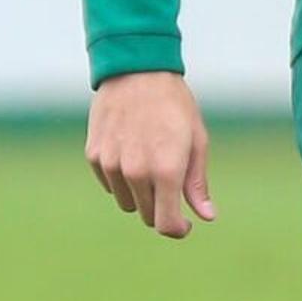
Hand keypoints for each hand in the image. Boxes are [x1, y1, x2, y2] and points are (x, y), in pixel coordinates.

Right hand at [87, 70, 215, 237]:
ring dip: (139, 193)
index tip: (184, 224)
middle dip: (160, 208)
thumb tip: (207, 216)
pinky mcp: (95, 156)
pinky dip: (120, 178)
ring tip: (149, 160)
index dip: (178, 230)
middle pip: (146, 216)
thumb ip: (197, 183)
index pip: (166, 224)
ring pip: (126, 202)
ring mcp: (112, 165)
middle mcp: (136, 172)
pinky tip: (131, 150)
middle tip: (170, 183)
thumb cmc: (174, 104)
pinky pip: (110, 184)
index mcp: (166, 171)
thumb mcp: (196, 141)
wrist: (136, 70)